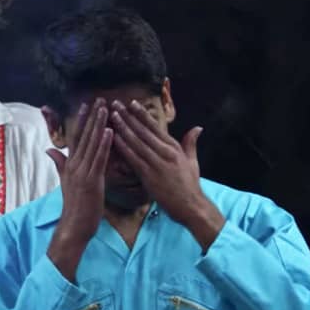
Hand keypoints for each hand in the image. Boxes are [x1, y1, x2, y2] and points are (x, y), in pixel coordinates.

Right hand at [45, 98, 112, 281]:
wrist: (74, 226)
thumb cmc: (74, 207)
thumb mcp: (65, 182)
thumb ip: (59, 164)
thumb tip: (49, 150)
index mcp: (70, 165)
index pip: (76, 138)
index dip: (81, 120)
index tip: (87, 104)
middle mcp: (75, 165)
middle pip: (83, 136)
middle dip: (92, 117)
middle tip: (99, 99)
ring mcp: (82, 172)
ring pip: (91, 144)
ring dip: (99, 125)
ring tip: (106, 108)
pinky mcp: (92, 180)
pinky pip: (99, 159)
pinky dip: (104, 145)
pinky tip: (109, 132)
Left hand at [110, 100, 224, 249]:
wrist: (191, 206)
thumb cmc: (190, 185)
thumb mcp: (193, 161)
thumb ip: (191, 143)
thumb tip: (197, 127)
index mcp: (174, 147)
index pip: (155, 126)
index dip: (142, 114)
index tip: (131, 103)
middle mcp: (165, 152)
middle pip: (143, 130)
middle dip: (128, 116)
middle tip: (115, 103)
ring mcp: (157, 163)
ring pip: (136, 141)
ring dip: (123, 127)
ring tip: (112, 115)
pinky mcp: (149, 175)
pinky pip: (133, 158)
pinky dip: (123, 146)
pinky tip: (113, 138)